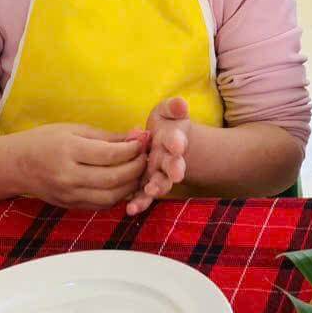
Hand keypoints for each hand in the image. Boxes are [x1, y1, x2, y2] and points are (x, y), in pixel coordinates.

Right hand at [8, 123, 146, 209]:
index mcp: (68, 150)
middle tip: (146, 157)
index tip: (144, 141)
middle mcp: (69, 176)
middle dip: (137, 167)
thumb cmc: (44, 141)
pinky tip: (124, 183)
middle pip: (114, 178)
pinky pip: (102, 205)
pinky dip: (119, 195)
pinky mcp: (71, 206)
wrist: (15, 166)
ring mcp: (69, 195)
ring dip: (132, 185)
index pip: (111, 154)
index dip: (133, 149)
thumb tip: (138, 136)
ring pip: (112, 196)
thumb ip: (107, 136)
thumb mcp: (74, 130)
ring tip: (138, 171)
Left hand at [126, 97, 190, 215]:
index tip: (178, 145)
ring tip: (149, 193)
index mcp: (173, 141)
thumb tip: (181, 103)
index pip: (177, 141)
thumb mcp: (170, 112)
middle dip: (175, 169)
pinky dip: (139, 203)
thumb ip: (174, 107)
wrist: (167, 143)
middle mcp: (169, 160)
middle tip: (176, 174)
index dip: (178, 142)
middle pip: (174, 166)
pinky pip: (144, 196)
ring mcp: (159, 175)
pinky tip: (130, 209)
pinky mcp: (147, 186)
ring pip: (160, 184)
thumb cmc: (167, 124)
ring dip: (156, 189)